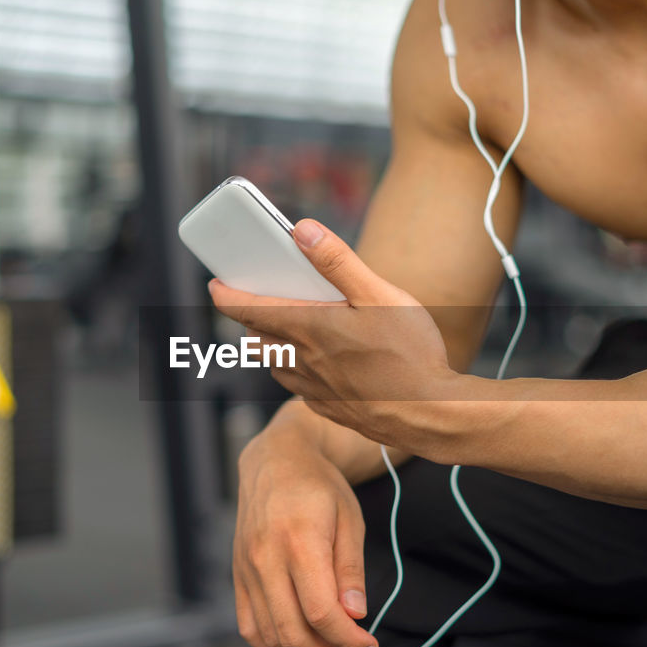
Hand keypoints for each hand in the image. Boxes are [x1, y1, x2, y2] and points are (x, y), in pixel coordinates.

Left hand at [209, 219, 459, 446]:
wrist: (431, 416)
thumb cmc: (411, 354)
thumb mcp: (380, 296)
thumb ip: (338, 262)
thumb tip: (301, 230)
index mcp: (309, 329)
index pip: (249, 309)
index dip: (226, 295)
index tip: (215, 283)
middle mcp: (302, 362)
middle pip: (257, 339)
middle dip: (252, 319)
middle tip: (261, 301)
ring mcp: (314, 390)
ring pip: (275, 366)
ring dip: (273, 346)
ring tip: (291, 330)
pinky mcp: (330, 409)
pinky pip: (299, 388)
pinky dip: (297, 371)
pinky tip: (321, 364)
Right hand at [233, 428, 379, 646]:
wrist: (276, 462)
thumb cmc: (319, 488)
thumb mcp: (349, 520)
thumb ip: (351, 570)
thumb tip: (355, 615)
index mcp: (298, 541)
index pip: (321, 612)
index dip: (348, 639)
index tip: (369, 643)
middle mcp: (265, 559)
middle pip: (293, 633)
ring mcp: (246, 570)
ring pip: (270, 637)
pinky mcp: (237, 577)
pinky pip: (250, 628)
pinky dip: (275, 646)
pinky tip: (302, 643)